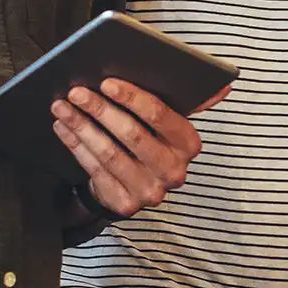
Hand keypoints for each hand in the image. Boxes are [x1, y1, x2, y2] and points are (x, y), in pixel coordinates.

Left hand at [52, 78, 228, 217]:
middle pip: (131, 134)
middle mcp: (174, 171)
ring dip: (81, 126)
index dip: (131, 97)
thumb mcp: (172, 122)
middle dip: (100, 109)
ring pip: (108, 153)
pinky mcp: (125, 205)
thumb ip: (192, 101)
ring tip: (62, 105)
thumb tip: (225, 84)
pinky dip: (75, 145)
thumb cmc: (152, 141)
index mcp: (189, 144)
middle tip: (76, 91)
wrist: (136, 186)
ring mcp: (149, 192)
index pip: (160, 115)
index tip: (106, 82)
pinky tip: (62, 126)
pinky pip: (94, 170)